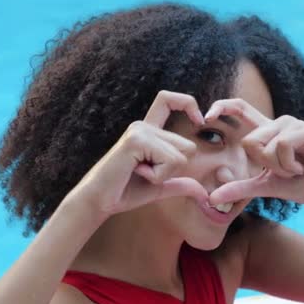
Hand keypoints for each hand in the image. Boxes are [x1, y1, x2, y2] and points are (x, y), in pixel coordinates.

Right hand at [65, 91, 207, 222]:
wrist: (99, 202)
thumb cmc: (125, 192)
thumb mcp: (160, 187)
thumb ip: (181, 184)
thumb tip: (204, 194)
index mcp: (150, 131)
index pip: (169, 100)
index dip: (188, 103)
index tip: (200, 121)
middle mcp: (144, 125)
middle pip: (189, 147)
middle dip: (175, 169)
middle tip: (146, 172)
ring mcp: (140, 130)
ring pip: (181, 156)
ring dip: (165, 173)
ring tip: (139, 172)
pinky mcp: (136, 140)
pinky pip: (170, 160)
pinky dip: (158, 175)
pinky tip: (136, 172)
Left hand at [206, 98, 303, 209]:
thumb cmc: (300, 187)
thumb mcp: (265, 187)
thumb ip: (239, 188)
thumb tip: (212, 198)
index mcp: (269, 132)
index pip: (241, 108)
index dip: (222, 106)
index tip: (205, 117)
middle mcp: (280, 123)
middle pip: (250, 141)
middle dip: (264, 165)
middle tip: (285, 171)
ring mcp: (295, 124)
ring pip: (267, 144)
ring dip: (279, 167)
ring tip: (297, 169)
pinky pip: (283, 145)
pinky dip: (289, 164)